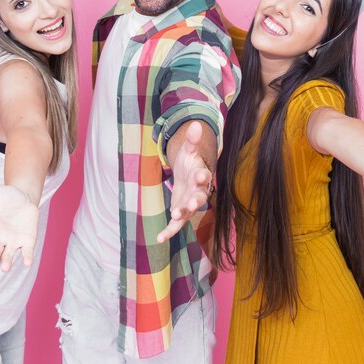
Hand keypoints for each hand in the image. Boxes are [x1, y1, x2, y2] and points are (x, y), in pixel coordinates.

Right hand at [0, 181, 38, 271]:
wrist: (24, 199)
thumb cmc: (6, 197)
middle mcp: (0, 237)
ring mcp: (13, 240)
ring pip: (8, 253)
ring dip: (7, 261)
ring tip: (5, 268)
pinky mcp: (27, 241)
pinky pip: (27, 251)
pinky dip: (27, 256)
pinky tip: (28, 262)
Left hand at [157, 122, 212, 242]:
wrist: (187, 175)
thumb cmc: (190, 162)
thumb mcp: (189, 150)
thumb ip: (192, 140)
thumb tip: (195, 124)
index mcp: (201, 175)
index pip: (204, 176)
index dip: (202, 176)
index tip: (200, 175)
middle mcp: (198, 192)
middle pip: (199, 197)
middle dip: (194, 201)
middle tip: (189, 204)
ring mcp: (189, 204)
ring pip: (188, 212)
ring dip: (182, 215)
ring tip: (175, 217)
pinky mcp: (181, 213)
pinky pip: (176, 225)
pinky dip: (168, 232)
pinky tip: (159, 238)